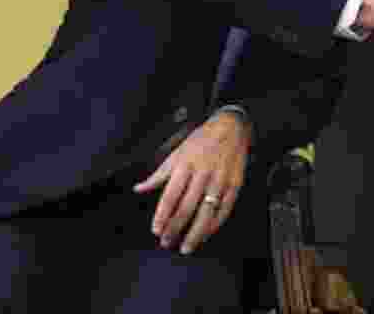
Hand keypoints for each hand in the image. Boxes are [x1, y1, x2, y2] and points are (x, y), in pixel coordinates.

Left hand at [134, 110, 251, 253]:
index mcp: (185, 164)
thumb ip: (159, 174)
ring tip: (186, 247)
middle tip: (166, 242)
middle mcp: (203, 173)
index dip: (162, 215)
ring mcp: (220, 180)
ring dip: (195, 233)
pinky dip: (215, 225)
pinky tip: (206, 234)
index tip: (156, 230)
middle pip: (187, 207)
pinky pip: (224, 210)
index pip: (170, 195)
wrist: (232, 127)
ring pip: (207, 212)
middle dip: (175, 228)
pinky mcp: (234, 184)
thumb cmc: (202, 140)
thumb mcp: (177, 152)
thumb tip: (139, 188)